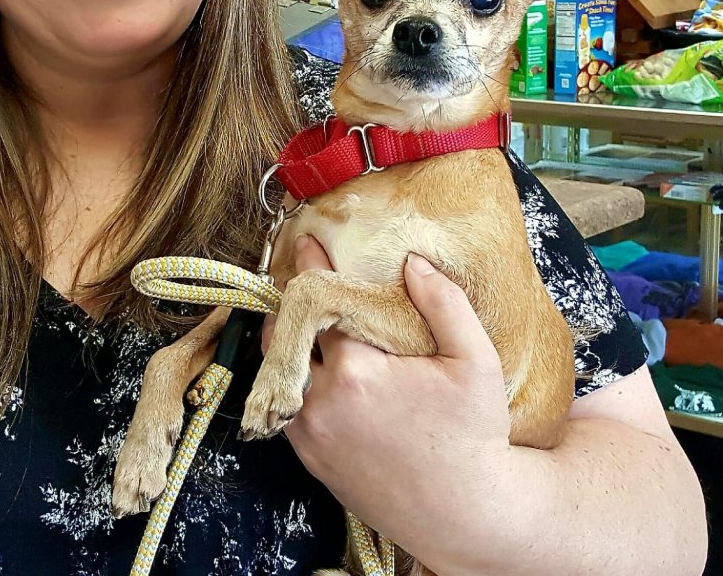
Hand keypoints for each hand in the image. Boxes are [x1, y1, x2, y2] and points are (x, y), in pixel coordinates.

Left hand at [262, 235, 512, 553]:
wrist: (466, 515)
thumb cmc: (475, 436)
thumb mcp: (476, 363)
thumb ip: (445, 304)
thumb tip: (413, 263)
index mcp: (357, 370)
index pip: (319, 303)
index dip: (312, 267)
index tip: (306, 242)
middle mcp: (322, 401)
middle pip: (287, 334)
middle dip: (293, 305)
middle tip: (305, 284)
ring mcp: (311, 433)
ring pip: (280, 370)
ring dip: (289, 343)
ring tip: (308, 323)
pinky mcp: (310, 458)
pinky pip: (287, 405)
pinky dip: (294, 380)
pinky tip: (314, 367)